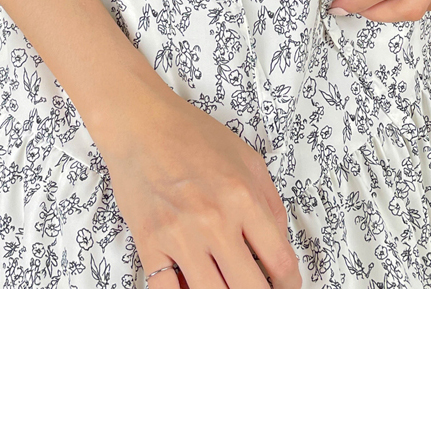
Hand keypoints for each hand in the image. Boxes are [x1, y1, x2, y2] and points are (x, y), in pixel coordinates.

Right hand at [100, 83, 302, 289]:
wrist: (140, 123)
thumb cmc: (192, 136)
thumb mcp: (248, 160)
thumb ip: (269, 204)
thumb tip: (280, 247)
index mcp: (244, 198)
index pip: (281, 262)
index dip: (290, 286)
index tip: (286, 289)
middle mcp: (214, 220)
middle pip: (250, 290)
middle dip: (262, 304)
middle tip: (262, 303)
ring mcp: (179, 235)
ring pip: (211, 299)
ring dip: (225, 307)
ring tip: (229, 299)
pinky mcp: (149, 243)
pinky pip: (167, 294)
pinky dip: (183, 305)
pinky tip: (193, 297)